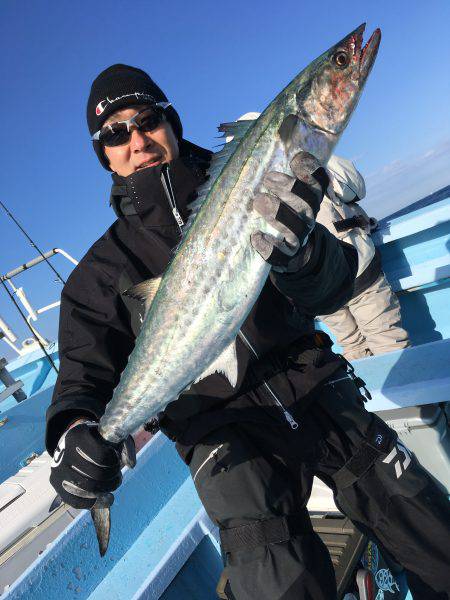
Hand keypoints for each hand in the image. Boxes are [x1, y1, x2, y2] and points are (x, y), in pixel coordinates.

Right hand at [49, 421, 133, 508]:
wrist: (73, 444)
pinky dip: (93, 502)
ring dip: (105, 491)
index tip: (116, 461)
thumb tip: (131, 464)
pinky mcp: (55, 484)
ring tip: (111, 486)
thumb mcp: (111, 436)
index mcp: (77, 434)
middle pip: (96, 474)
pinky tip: (103, 499)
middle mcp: (63, 452)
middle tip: (117, 476)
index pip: (101, 456)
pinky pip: (75, 501)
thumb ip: (125, 446)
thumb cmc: (97, 440)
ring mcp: (57, 469)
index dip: (113, 462)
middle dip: (112, 478)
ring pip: (87, 489)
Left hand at [251, 151, 328, 271]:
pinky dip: (269, 247)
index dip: (312, 170)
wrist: (289, 250)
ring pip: (296, 228)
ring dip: (279, 213)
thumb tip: (268, 133)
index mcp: (310, 197)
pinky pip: (281, 255)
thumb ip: (275, 165)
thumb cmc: (280, 209)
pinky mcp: (287, 256)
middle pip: (308, 201)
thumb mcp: (281, 189)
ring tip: (259, 201)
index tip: (295, 159)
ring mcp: (299, 237)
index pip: (320, 182)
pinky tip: (256, 236)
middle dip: (290, 188)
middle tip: (268, 178)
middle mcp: (308, 216)